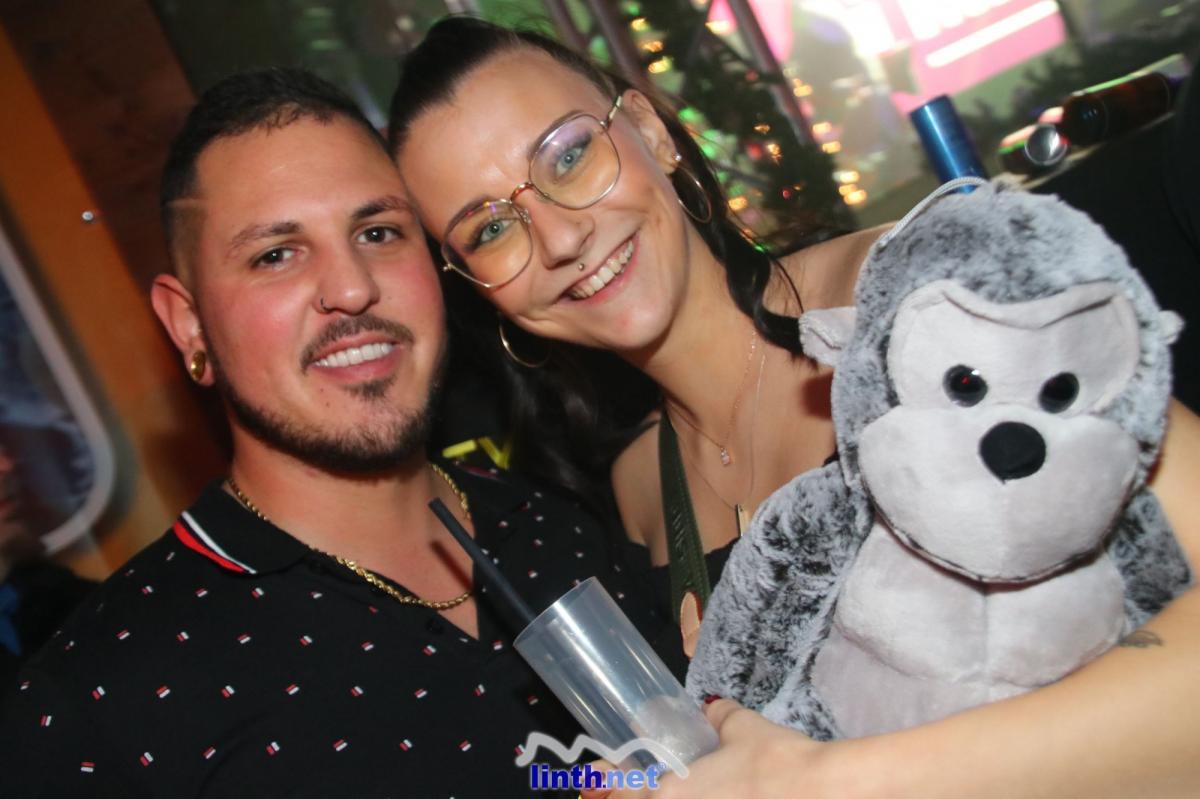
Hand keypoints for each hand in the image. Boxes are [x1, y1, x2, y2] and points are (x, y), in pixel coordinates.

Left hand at [584, 698, 828, 797]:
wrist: (820, 793)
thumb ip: (720, 716)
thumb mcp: (742, 727)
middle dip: (626, 795)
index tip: (590, 778)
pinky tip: (712, 791)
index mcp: (673, 792)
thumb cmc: (773, 760)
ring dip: (663, 795)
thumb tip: (712, 708)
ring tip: (676, 785)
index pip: (624, 789)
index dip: (604, 781)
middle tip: (611, 788)